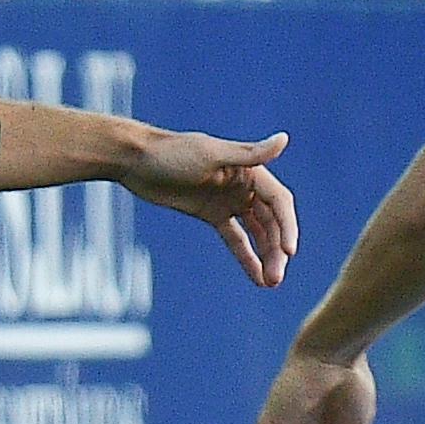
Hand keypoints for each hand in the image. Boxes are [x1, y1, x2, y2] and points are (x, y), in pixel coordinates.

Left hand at [122, 128, 297, 285]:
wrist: (136, 160)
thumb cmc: (172, 152)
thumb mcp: (211, 154)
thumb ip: (248, 153)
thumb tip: (283, 140)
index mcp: (250, 170)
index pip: (278, 202)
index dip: (288, 227)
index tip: (289, 252)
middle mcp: (244, 186)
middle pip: (271, 222)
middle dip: (277, 250)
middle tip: (276, 278)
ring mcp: (228, 201)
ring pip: (257, 233)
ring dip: (266, 257)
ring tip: (271, 283)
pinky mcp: (212, 214)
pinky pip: (235, 239)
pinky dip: (246, 257)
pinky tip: (257, 278)